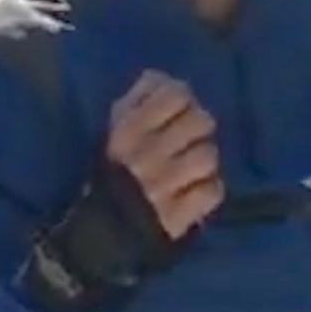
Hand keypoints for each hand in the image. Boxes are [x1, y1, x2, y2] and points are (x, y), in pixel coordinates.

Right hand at [105, 70, 223, 237]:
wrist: (97, 234)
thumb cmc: (112, 173)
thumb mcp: (113, 130)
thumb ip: (136, 100)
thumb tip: (160, 78)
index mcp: (127, 130)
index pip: (175, 94)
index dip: (185, 101)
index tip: (179, 114)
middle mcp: (145, 156)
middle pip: (201, 121)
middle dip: (199, 131)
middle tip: (189, 143)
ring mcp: (162, 188)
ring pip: (209, 156)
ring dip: (205, 163)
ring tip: (192, 170)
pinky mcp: (176, 217)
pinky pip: (213, 191)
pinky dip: (208, 192)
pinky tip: (194, 193)